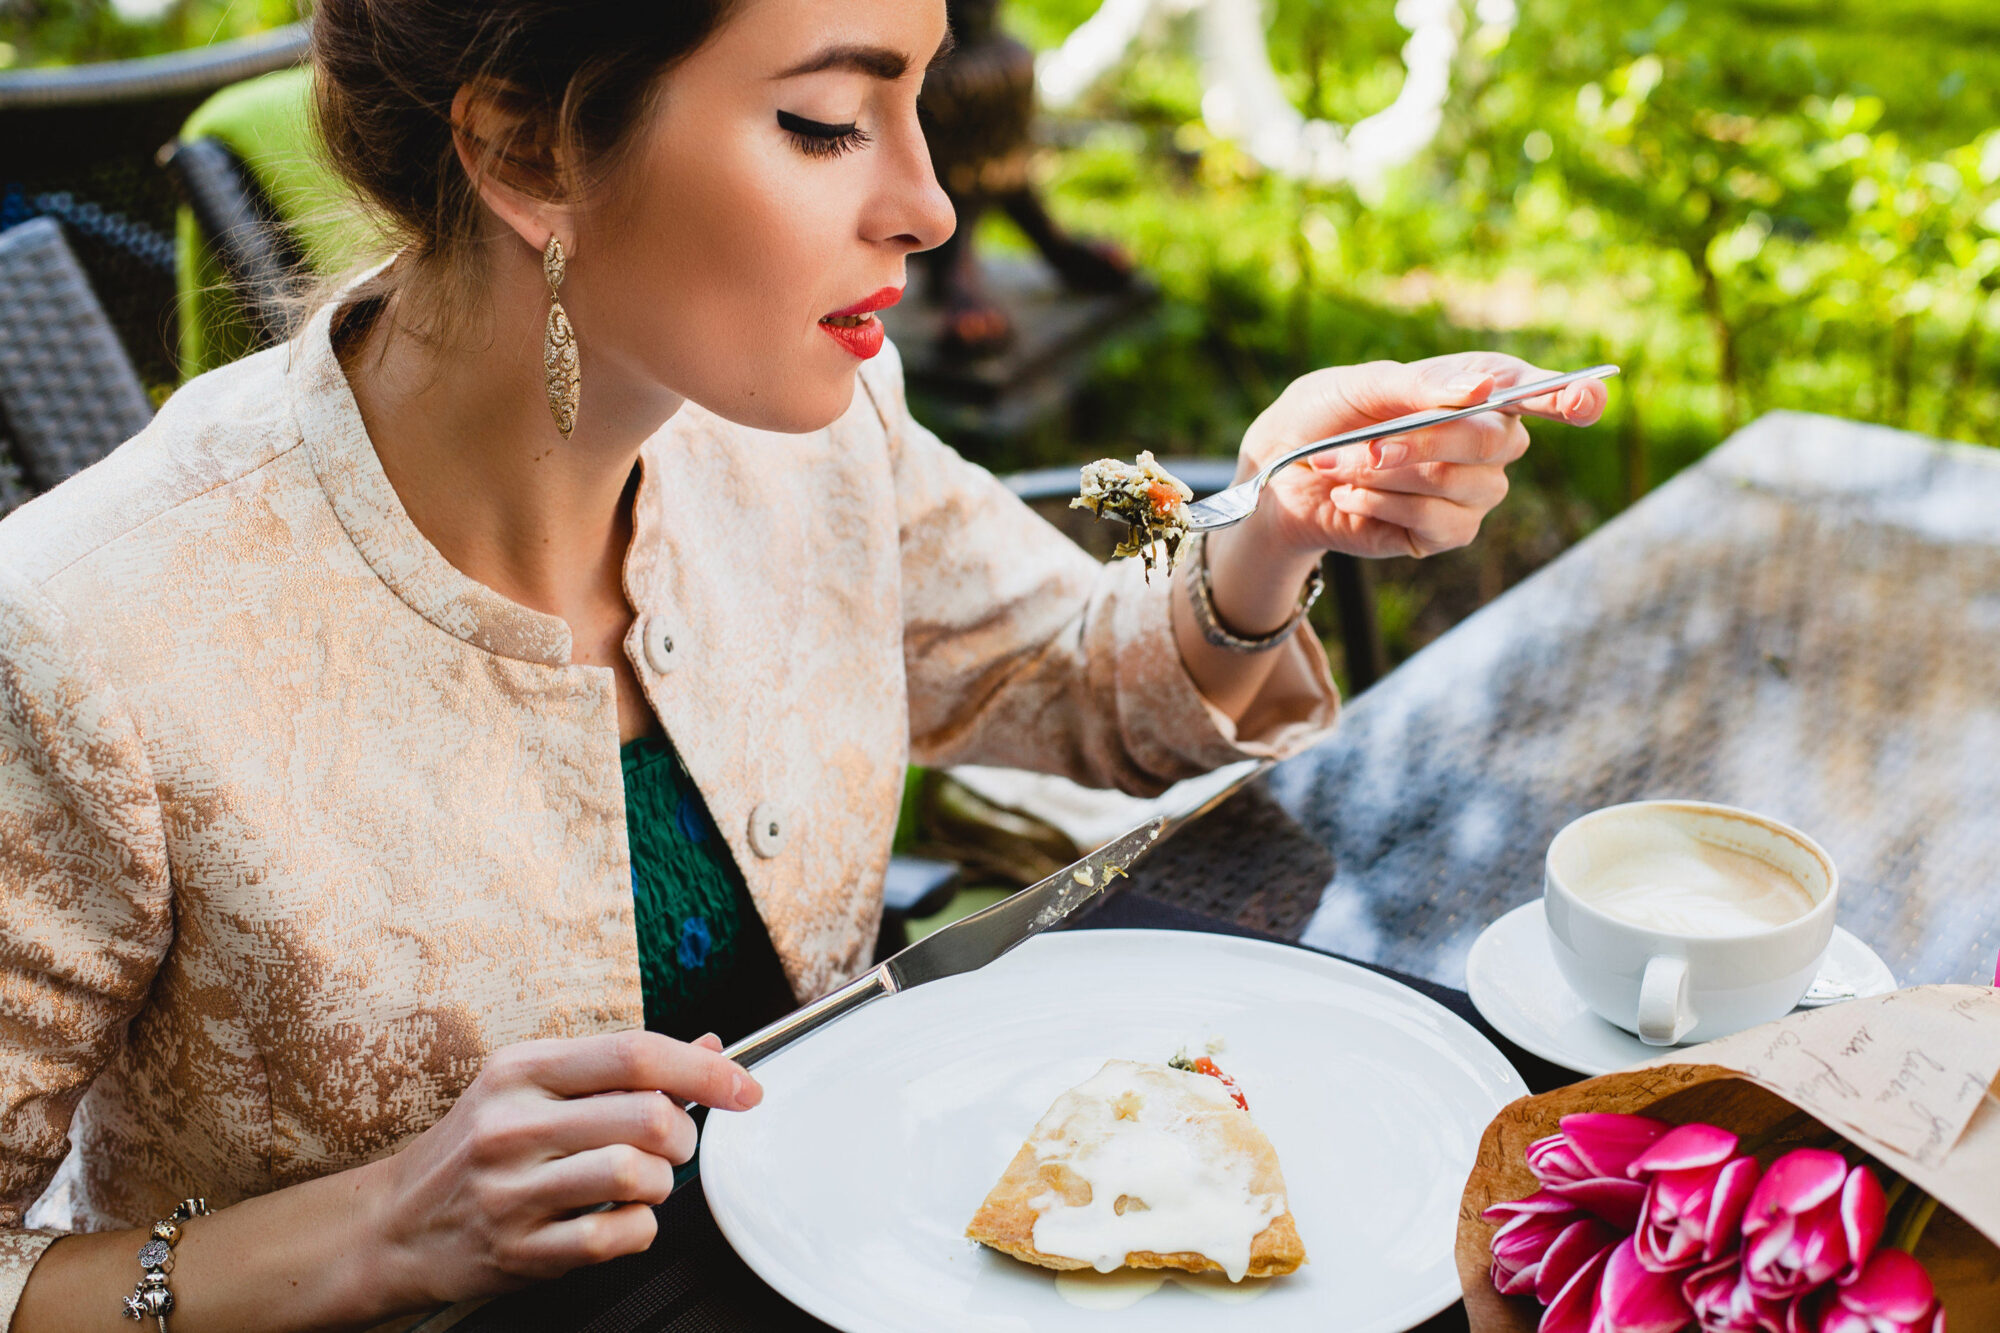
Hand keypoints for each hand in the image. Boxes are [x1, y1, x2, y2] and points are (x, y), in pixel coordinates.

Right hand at [361, 1029, 760, 1308]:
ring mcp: (512, 1190)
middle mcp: (513, 1124)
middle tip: (673, 1145)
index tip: (745, 1084)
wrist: (391, 1225)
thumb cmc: (474, 1149)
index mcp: (522, 1070)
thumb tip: (710, 1046)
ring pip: (636, 1174)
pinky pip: (615, 1236)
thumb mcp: (532, 1088)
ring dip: (662, 1182)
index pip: (635, 1053)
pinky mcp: (518, 1251)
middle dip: (685, 1134)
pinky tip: (622, 1219)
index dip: (705, 1067)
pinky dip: (639, 1229)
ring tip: (642, 1182)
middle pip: (648, 1115)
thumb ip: (620, 1068)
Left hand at [1228, 353, 1608, 562]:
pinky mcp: (1446, 533)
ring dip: (1393, 475)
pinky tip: (1353, 498)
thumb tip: (1479, 389)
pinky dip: (1385, 507)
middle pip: (1496, 439)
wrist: (1278, 474)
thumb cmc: (1320, 417)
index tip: (1582, 401)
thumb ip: (1414, 387)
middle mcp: (1486, 438)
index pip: (1538, 390)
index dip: (1571, 395)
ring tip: (1344, 467)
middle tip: (1368, 444)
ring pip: (1463, 484)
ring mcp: (1472, 489)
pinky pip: (1438, 524)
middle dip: (1426, 440)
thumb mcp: (1355, 386)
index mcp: (1474, 389)